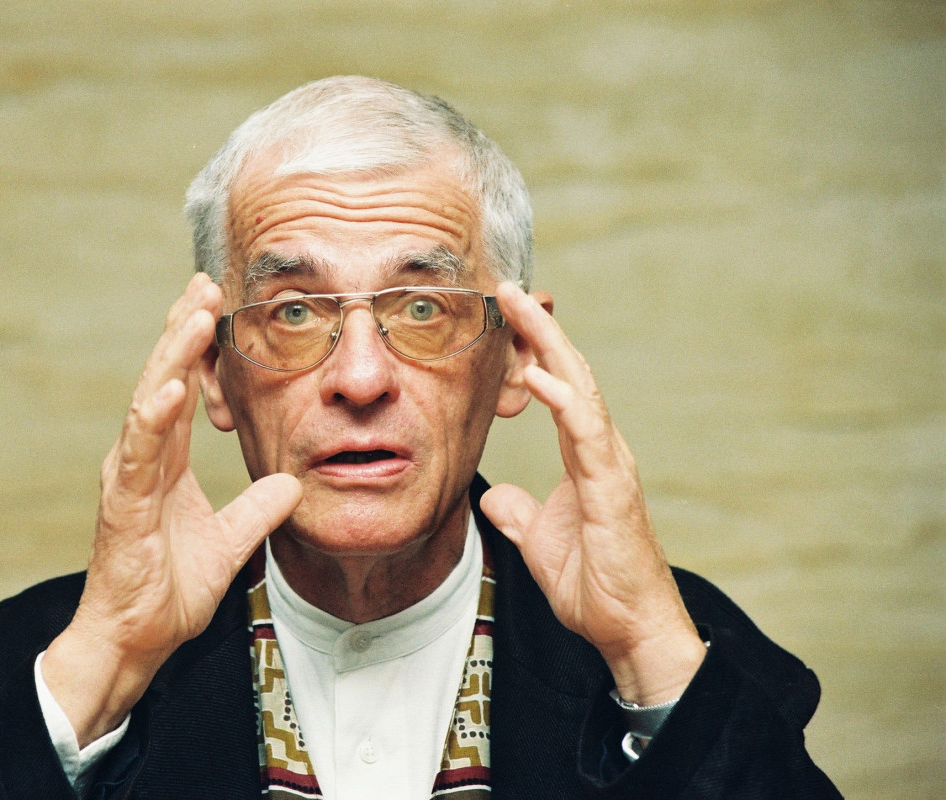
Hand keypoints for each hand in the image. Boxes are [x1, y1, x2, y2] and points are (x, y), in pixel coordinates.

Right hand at [43, 272, 301, 744]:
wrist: (137, 639)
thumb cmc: (168, 588)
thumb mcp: (230, 543)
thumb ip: (258, 510)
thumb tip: (292, 484)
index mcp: (164, 461)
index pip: (182, 389)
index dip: (197, 348)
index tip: (216, 303)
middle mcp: (142, 459)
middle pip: (164, 379)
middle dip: (183, 330)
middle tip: (204, 283)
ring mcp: (129, 477)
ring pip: (149, 402)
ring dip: (172, 357)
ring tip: (193, 314)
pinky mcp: (122, 505)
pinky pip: (137, 455)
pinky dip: (153, 420)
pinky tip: (170, 390)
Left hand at [482, 282, 704, 705]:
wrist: (628, 628)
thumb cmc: (594, 584)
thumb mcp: (539, 540)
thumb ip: (520, 513)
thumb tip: (494, 496)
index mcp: (586, 456)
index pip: (559, 388)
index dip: (534, 350)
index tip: (502, 317)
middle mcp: (602, 450)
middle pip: (571, 373)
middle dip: (538, 329)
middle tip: (506, 289)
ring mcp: (611, 465)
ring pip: (581, 389)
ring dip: (549, 345)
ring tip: (518, 308)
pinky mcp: (612, 488)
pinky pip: (587, 433)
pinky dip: (564, 399)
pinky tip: (539, 373)